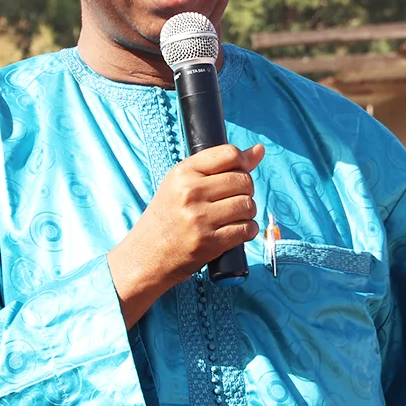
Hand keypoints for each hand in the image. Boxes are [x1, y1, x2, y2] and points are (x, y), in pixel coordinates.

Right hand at [108, 143, 263, 327]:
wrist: (146, 255)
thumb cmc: (167, 217)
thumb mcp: (182, 184)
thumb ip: (220, 166)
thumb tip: (259, 150)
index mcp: (183, 173)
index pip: (230, 154)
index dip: (243, 163)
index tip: (239, 174)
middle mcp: (191, 192)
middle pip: (244, 180)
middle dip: (246, 190)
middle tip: (233, 200)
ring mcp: (200, 218)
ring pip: (248, 205)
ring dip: (248, 213)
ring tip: (234, 216)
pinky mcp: (209, 242)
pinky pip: (247, 229)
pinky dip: (248, 230)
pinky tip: (236, 231)